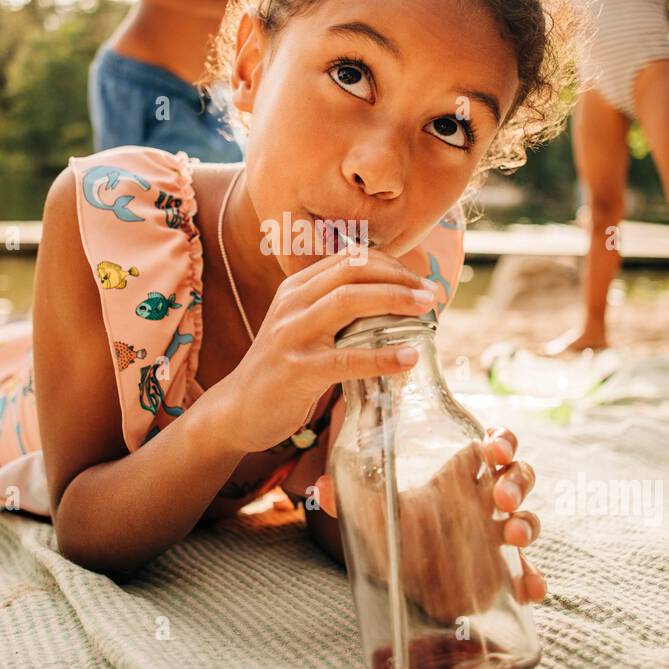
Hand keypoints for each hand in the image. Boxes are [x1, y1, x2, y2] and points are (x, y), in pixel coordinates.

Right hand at [216, 248, 444, 454]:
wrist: (236, 410)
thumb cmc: (282, 369)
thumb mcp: (303, 328)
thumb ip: (337, 313)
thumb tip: (393, 304)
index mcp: (296, 288)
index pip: (349, 258)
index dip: (391, 263)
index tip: (420, 280)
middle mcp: (292, 303)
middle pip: (353, 270)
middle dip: (398, 276)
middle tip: (432, 293)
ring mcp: (292, 335)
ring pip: (349, 301)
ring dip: (395, 300)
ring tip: (427, 311)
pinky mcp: (297, 370)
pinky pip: (347, 359)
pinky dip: (383, 356)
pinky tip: (409, 358)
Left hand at [315, 426, 546, 623]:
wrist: (400, 579)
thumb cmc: (392, 534)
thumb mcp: (369, 514)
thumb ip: (346, 497)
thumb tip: (320, 487)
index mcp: (456, 476)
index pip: (490, 444)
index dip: (499, 440)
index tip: (492, 447)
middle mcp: (482, 500)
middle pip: (516, 474)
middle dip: (515, 480)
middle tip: (500, 496)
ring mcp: (494, 534)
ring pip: (527, 516)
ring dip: (527, 522)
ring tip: (512, 535)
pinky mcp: (500, 570)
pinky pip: (525, 571)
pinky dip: (531, 578)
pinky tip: (528, 588)